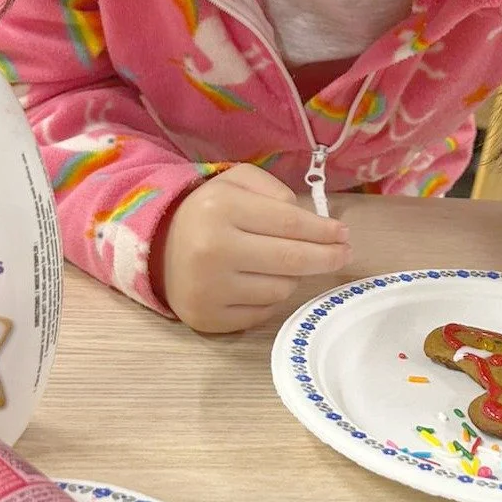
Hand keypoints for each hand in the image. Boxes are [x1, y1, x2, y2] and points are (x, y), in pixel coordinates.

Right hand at [158, 164, 350, 332]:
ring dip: (294, 276)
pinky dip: (272, 298)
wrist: (157, 247)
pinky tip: (263, 281)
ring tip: (285, 263)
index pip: (290, 223)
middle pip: (292, 260)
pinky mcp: (208, 319)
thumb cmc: (209, 211)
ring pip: (282, 289)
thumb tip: (316, 222)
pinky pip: (264, 313)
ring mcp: (209, 289)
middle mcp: (212, 250)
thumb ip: (276, 191)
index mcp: (221, 208)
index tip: (344, 234)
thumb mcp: (237, 182)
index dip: (324, 231)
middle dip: (327, 257)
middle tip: (344, 253)